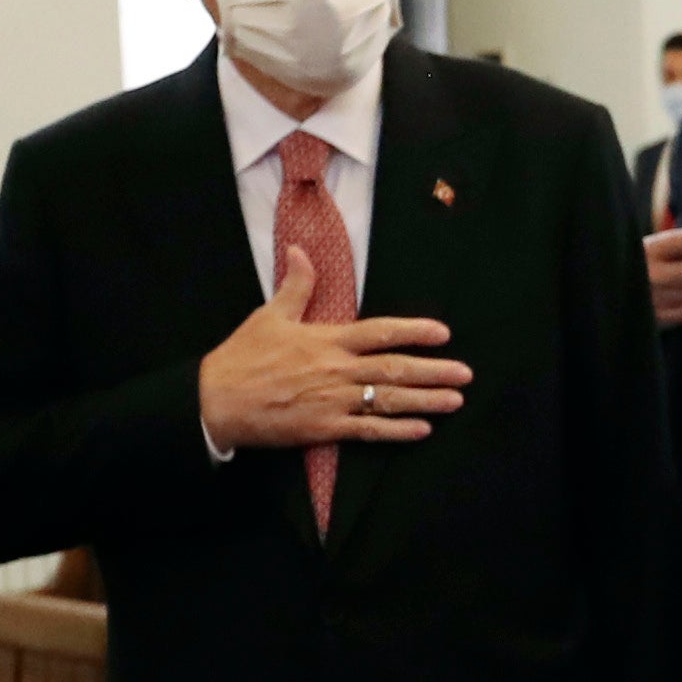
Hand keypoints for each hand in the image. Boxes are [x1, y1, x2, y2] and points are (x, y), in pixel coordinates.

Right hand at [198, 251, 467, 450]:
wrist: (216, 401)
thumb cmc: (242, 357)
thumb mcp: (269, 315)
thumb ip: (295, 285)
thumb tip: (300, 250)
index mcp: (327, 340)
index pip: (380, 332)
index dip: (414, 331)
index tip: (442, 333)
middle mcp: (337, 370)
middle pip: (395, 368)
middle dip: (434, 371)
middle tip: (465, 373)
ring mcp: (333, 401)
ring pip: (389, 401)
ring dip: (426, 401)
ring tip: (454, 401)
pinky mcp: (324, 429)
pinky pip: (368, 431)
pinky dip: (397, 431)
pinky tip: (421, 430)